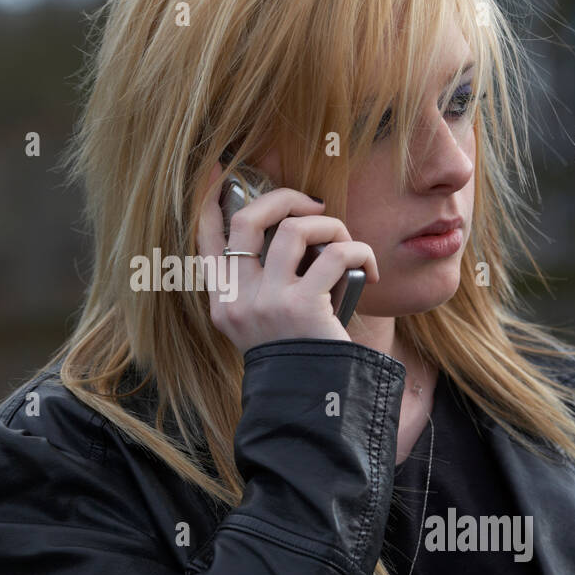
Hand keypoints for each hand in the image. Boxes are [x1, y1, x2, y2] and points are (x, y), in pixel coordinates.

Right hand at [196, 160, 377, 354]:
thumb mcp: (262, 326)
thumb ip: (262, 286)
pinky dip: (358, 253)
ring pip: (295, 230)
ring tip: (345, 242)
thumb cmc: (296, 360)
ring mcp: (267, 302)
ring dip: (330, 225)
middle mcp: (236, 299)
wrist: (309, 403)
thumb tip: (289, 232)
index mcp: (222, 301)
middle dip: (285, 198)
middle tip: (312, 205)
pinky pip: (335, 255)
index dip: (210, 200)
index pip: (206, 240)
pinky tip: (368, 271)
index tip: (220, 171)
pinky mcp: (301, 306)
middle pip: (249, 220)